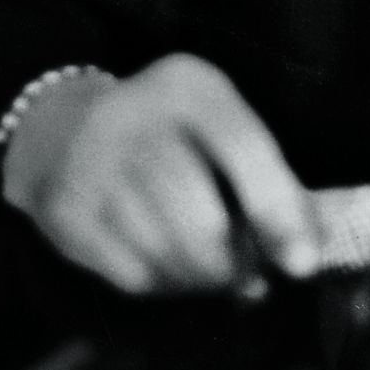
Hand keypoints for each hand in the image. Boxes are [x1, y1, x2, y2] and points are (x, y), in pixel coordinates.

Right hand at [0, 53, 319, 295]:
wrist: (64, 131)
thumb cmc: (169, 134)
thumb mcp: (221, 126)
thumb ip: (271, 180)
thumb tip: (306, 253)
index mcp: (187, 85)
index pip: (242, 145)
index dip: (277, 208)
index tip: (302, 263)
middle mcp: (132, 116)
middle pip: (198, 213)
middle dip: (233, 259)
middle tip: (250, 276)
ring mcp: (91, 166)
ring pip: (164, 250)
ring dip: (200, 278)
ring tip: (213, 273)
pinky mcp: (65, 213)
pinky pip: (130, 273)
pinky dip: (164, 284)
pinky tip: (172, 270)